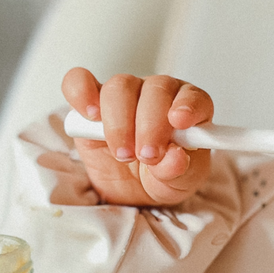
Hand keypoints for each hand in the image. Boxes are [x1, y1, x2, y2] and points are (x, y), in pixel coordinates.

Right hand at [61, 68, 213, 205]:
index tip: (179, 122)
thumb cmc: (162, 177)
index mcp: (188, 109)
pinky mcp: (92, 103)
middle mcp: (158, 94)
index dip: (187, 105)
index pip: (193, 96)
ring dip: (119, 122)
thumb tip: (176, 157)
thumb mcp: (178, 182)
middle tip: (146, 156)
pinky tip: (90, 115)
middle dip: (149, 125)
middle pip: (155, 90)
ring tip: (122, 154)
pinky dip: (82, 93)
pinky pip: (80, 82)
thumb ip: (180, 170)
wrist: (133, 190)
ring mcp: (125, 95)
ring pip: (120, 87)